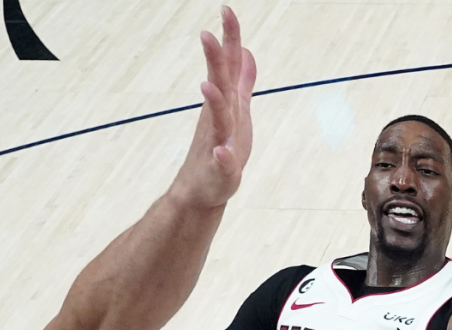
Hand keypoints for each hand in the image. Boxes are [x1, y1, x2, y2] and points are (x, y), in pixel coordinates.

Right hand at [169, 6, 256, 211]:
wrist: (204, 189)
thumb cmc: (221, 147)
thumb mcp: (238, 109)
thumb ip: (242, 80)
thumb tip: (247, 52)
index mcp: (225, 102)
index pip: (228, 65)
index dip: (229, 39)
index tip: (226, 9)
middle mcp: (219, 117)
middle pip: (219, 84)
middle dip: (215, 60)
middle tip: (206, 33)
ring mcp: (219, 142)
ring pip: (218, 120)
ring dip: (214, 103)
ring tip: (208, 86)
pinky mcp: (221, 169)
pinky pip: (223, 162)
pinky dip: (223, 156)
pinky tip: (222, 152)